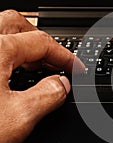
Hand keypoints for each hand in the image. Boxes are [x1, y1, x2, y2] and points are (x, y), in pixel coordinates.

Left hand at [0, 10, 84, 142]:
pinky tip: (8, 72)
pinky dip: (5, 54)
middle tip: (54, 60)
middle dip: (41, 41)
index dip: (65, 55)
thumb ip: (48, 96)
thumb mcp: (18, 118)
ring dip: (22, 44)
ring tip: (35, 64)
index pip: (42, 42)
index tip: (76, 68)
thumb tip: (62, 84)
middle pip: (18, 24)